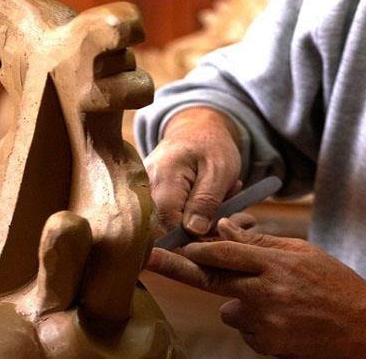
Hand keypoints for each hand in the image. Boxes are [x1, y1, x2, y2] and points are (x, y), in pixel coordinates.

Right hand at [144, 107, 242, 234]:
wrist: (197, 131)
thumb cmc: (211, 147)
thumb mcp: (219, 170)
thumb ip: (206, 201)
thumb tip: (194, 232)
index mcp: (162, 177)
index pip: (168, 222)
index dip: (193, 233)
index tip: (217, 224)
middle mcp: (142, 188)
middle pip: (165, 227)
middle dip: (199, 225)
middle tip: (225, 200)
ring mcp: (140, 194)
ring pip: (167, 225)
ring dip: (198, 218)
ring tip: (219, 194)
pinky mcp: (145, 201)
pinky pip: (167, 219)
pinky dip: (191, 215)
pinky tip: (206, 198)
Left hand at [146, 218, 365, 357]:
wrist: (360, 327)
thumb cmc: (335, 284)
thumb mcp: (303, 254)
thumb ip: (262, 243)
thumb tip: (225, 230)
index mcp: (277, 265)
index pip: (227, 253)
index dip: (199, 247)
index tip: (173, 242)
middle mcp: (266, 294)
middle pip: (212, 280)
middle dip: (177, 268)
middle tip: (150, 258)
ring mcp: (264, 323)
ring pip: (231, 307)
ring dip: (243, 300)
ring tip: (283, 300)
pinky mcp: (264, 345)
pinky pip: (246, 328)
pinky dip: (257, 321)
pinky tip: (286, 317)